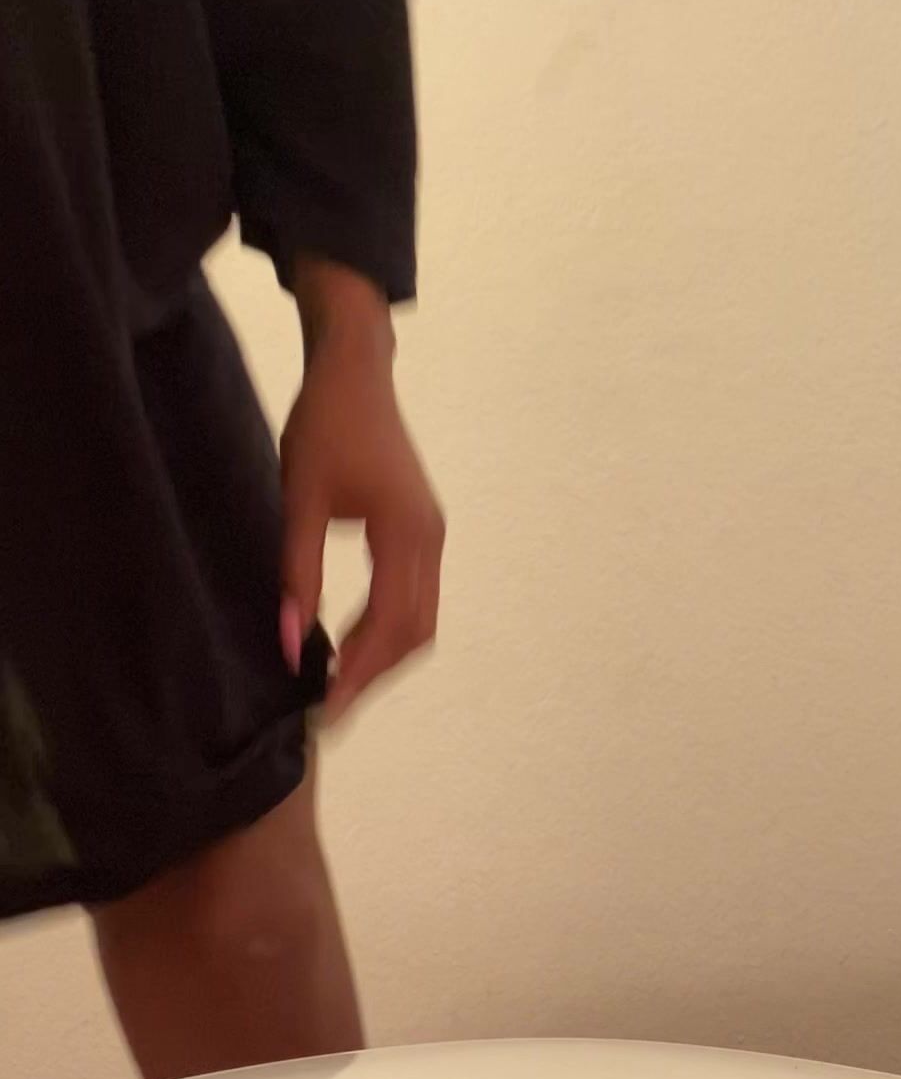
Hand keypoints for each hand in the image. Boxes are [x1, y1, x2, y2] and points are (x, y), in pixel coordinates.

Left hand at [279, 260, 444, 724]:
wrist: (356, 370)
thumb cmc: (323, 426)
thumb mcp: (298, 500)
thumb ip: (296, 576)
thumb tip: (290, 645)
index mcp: (405, 533)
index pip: (388, 625)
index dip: (359, 672)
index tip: (324, 708)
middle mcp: (431, 539)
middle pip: (416, 632)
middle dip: (375, 675)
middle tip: (330, 708)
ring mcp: (433, 534)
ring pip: (422, 618)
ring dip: (385, 655)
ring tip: (340, 681)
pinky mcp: (423, 529)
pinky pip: (417, 595)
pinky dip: (390, 627)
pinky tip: (352, 640)